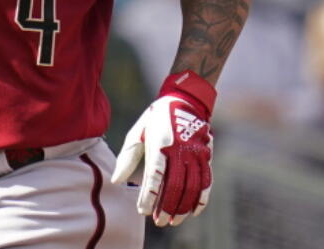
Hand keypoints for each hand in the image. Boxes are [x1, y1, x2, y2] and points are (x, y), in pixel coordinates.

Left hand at [113, 70, 215, 226]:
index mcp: (159, 144)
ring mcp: (194, 153)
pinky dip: (201, 198)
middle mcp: (179, 150)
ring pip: (191, 187)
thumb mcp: (137, 133)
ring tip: (174, 221)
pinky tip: (194, 211)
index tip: (143, 211)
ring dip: (183, 207)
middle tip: (159, 222)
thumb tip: (117, 181)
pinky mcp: (206, 155)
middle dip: (167, 207)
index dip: (149, 196)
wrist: (184, 100)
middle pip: (175, 185)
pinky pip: (206, 181)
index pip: (154, 176)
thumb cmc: (154, 119)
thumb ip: (127, 157)